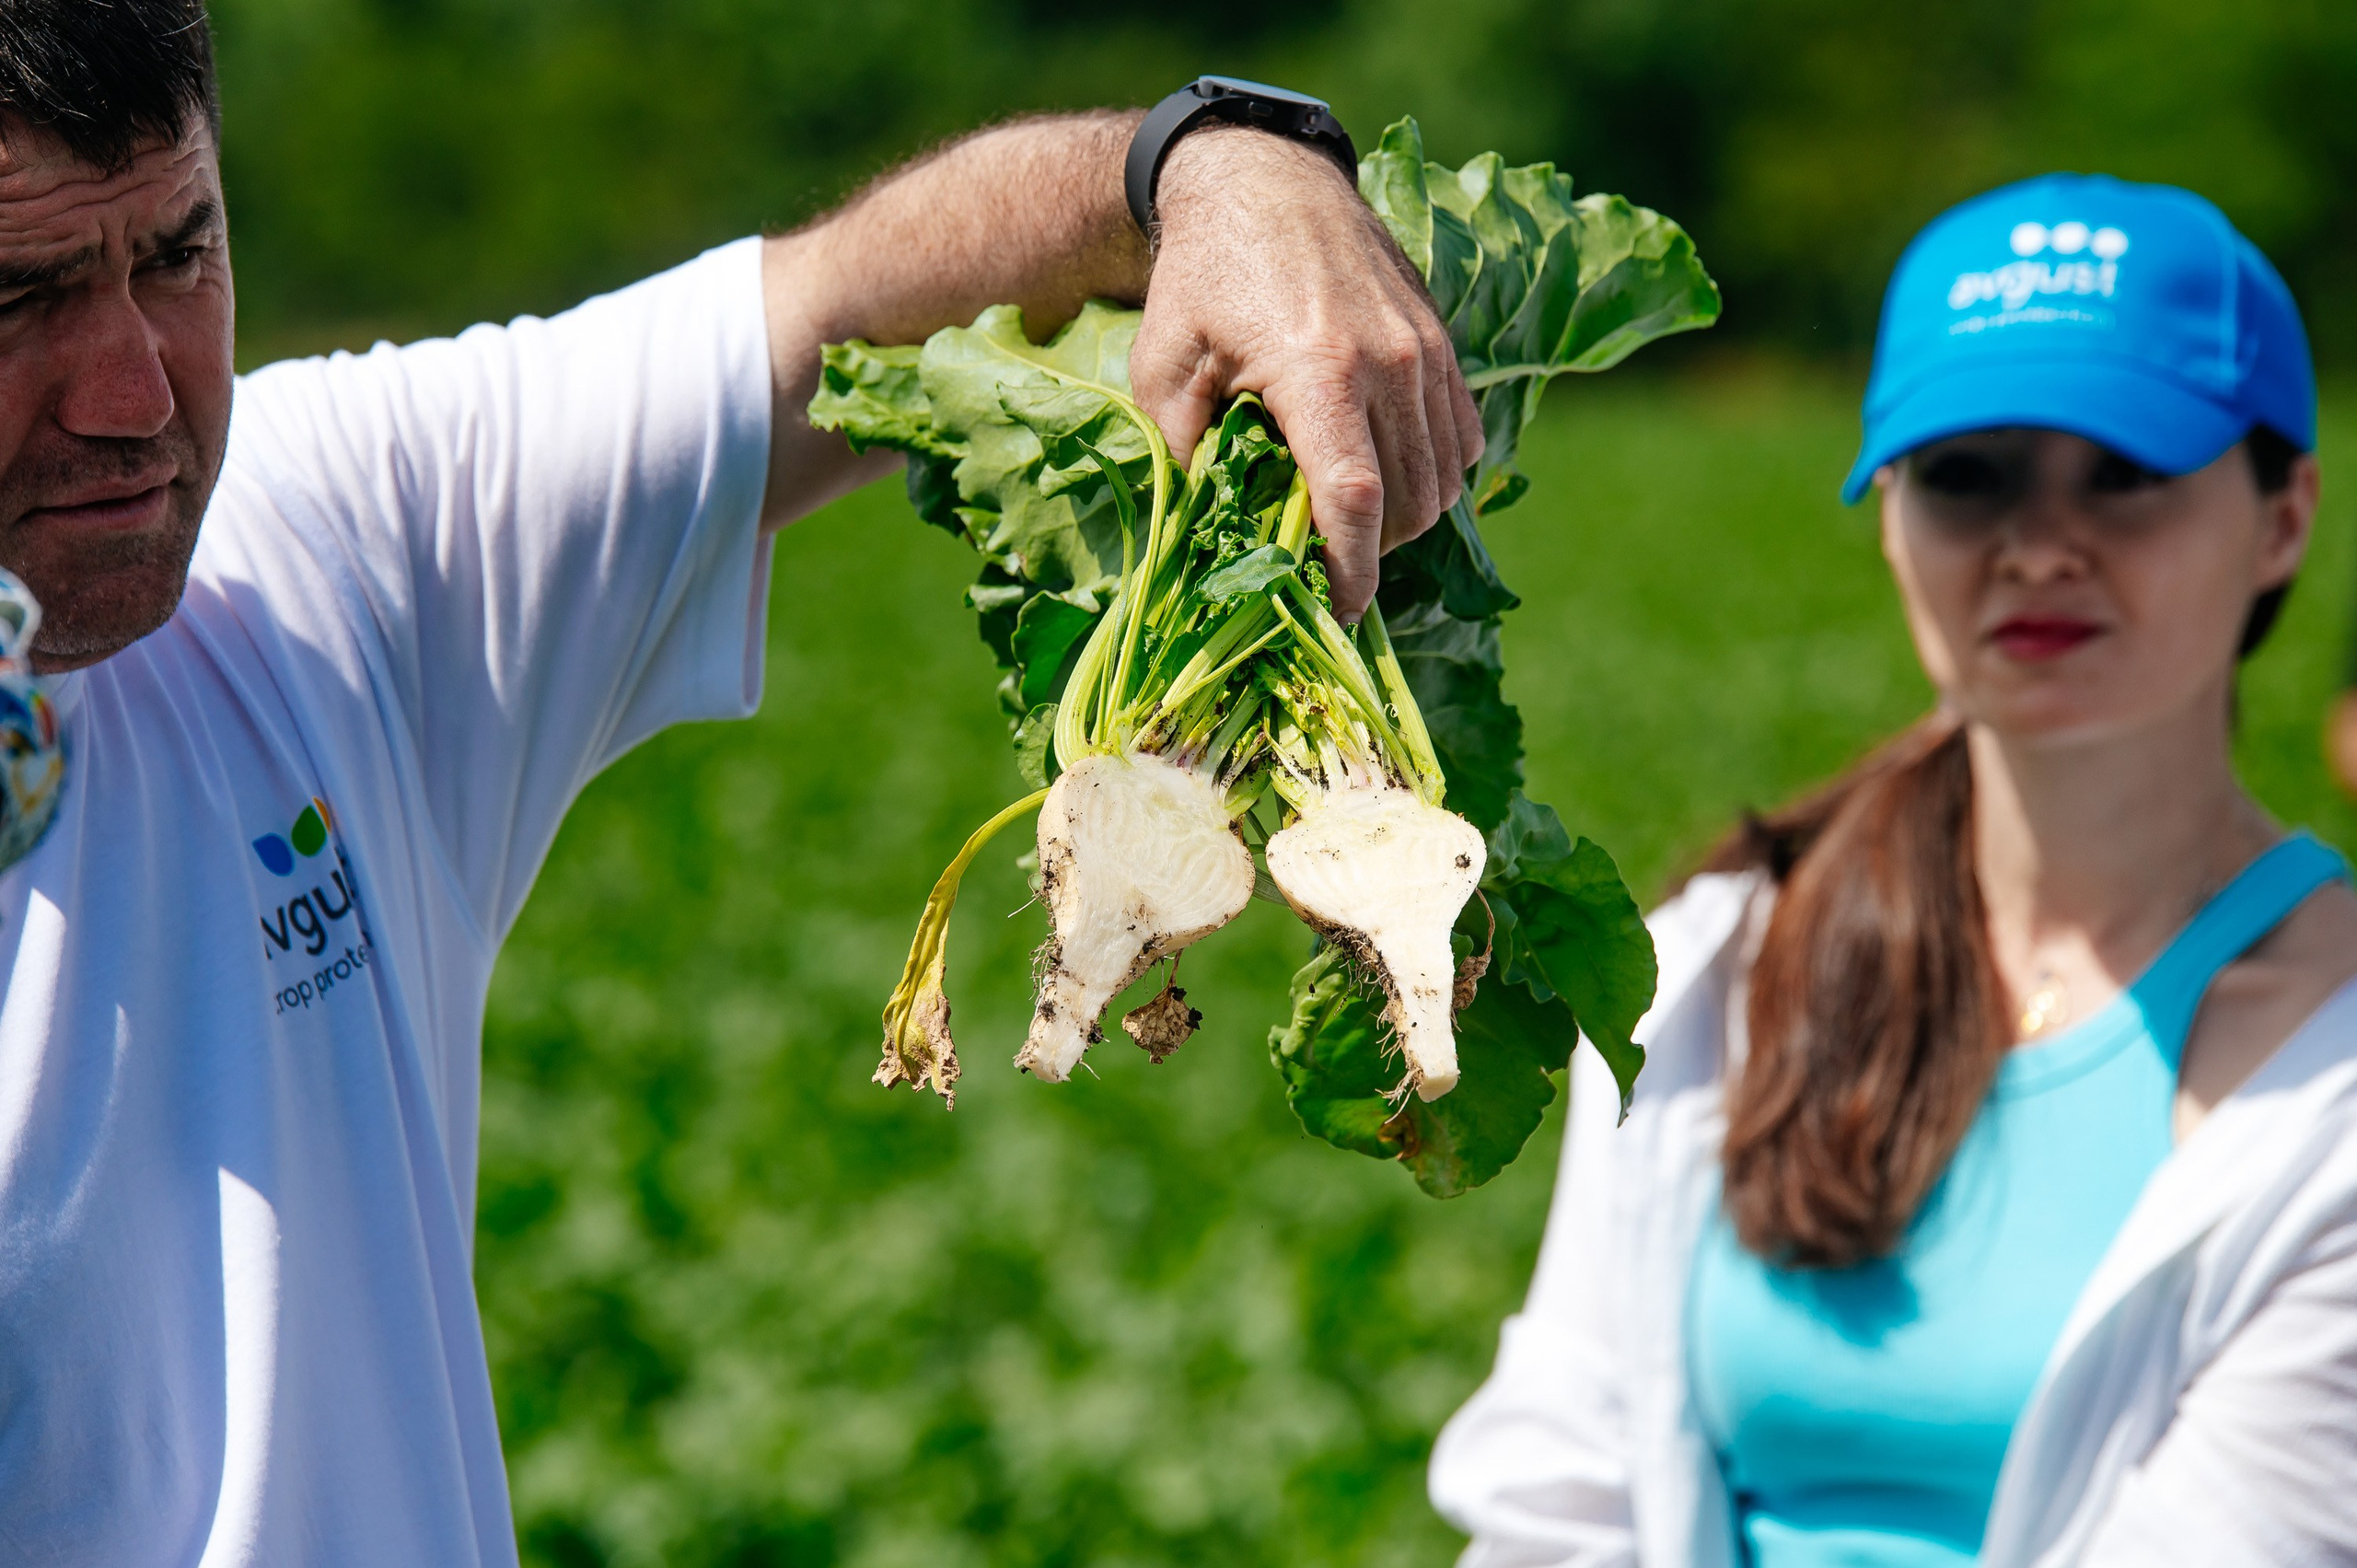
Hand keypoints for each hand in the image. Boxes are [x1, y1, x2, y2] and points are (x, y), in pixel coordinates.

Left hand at [1130, 128, 1483, 617]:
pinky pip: (1462, 439)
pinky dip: (1434, 476)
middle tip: (1324, 569)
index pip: (1355, 501)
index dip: (1351, 574)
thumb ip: (1186, 455)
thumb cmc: (1202, 277)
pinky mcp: (1443, 343)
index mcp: (1316, 370)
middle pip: (1408, 505)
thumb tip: (1213, 536)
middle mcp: (1388, 363)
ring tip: (1349, 524)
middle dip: (1371, 554)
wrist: (1263, 181)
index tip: (1335, 616)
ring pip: (1444, 480)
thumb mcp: (1163, 367)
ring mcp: (1426, 351)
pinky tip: (1384, 474)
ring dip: (1403, 521)